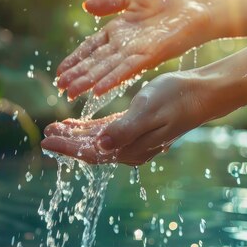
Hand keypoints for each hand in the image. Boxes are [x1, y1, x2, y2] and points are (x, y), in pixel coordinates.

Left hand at [42, 72, 220, 164]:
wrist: (202, 93)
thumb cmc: (177, 98)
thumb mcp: (148, 111)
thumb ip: (124, 130)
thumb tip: (99, 147)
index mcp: (131, 148)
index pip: (92, 153)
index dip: (67, 148)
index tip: (46, 142)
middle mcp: (130, 150)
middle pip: (91, 150)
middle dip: (67, 143)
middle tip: (44, 135)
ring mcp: (134, 141)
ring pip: (96, 142)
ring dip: (75, 135)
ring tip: (55, 129)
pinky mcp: (136, 129)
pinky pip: (106, 133)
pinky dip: (89, 129)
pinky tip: (76, 123)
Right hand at [56, 0, 212, 99]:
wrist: (194, 8)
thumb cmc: (168, 2)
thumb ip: (110, 4)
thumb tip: (86, 6)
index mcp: (117, 32)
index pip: (90, 48)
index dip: (75, 60)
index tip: (60, 72)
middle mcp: (123, 46)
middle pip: (95, 63)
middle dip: (77, 76)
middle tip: (60, 89)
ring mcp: (134, 53)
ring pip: (106, 70)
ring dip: (88, 82)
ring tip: (72, 93)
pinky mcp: (148, 57)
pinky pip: (126, 70)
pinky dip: (112, 80)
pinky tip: (98, 90)